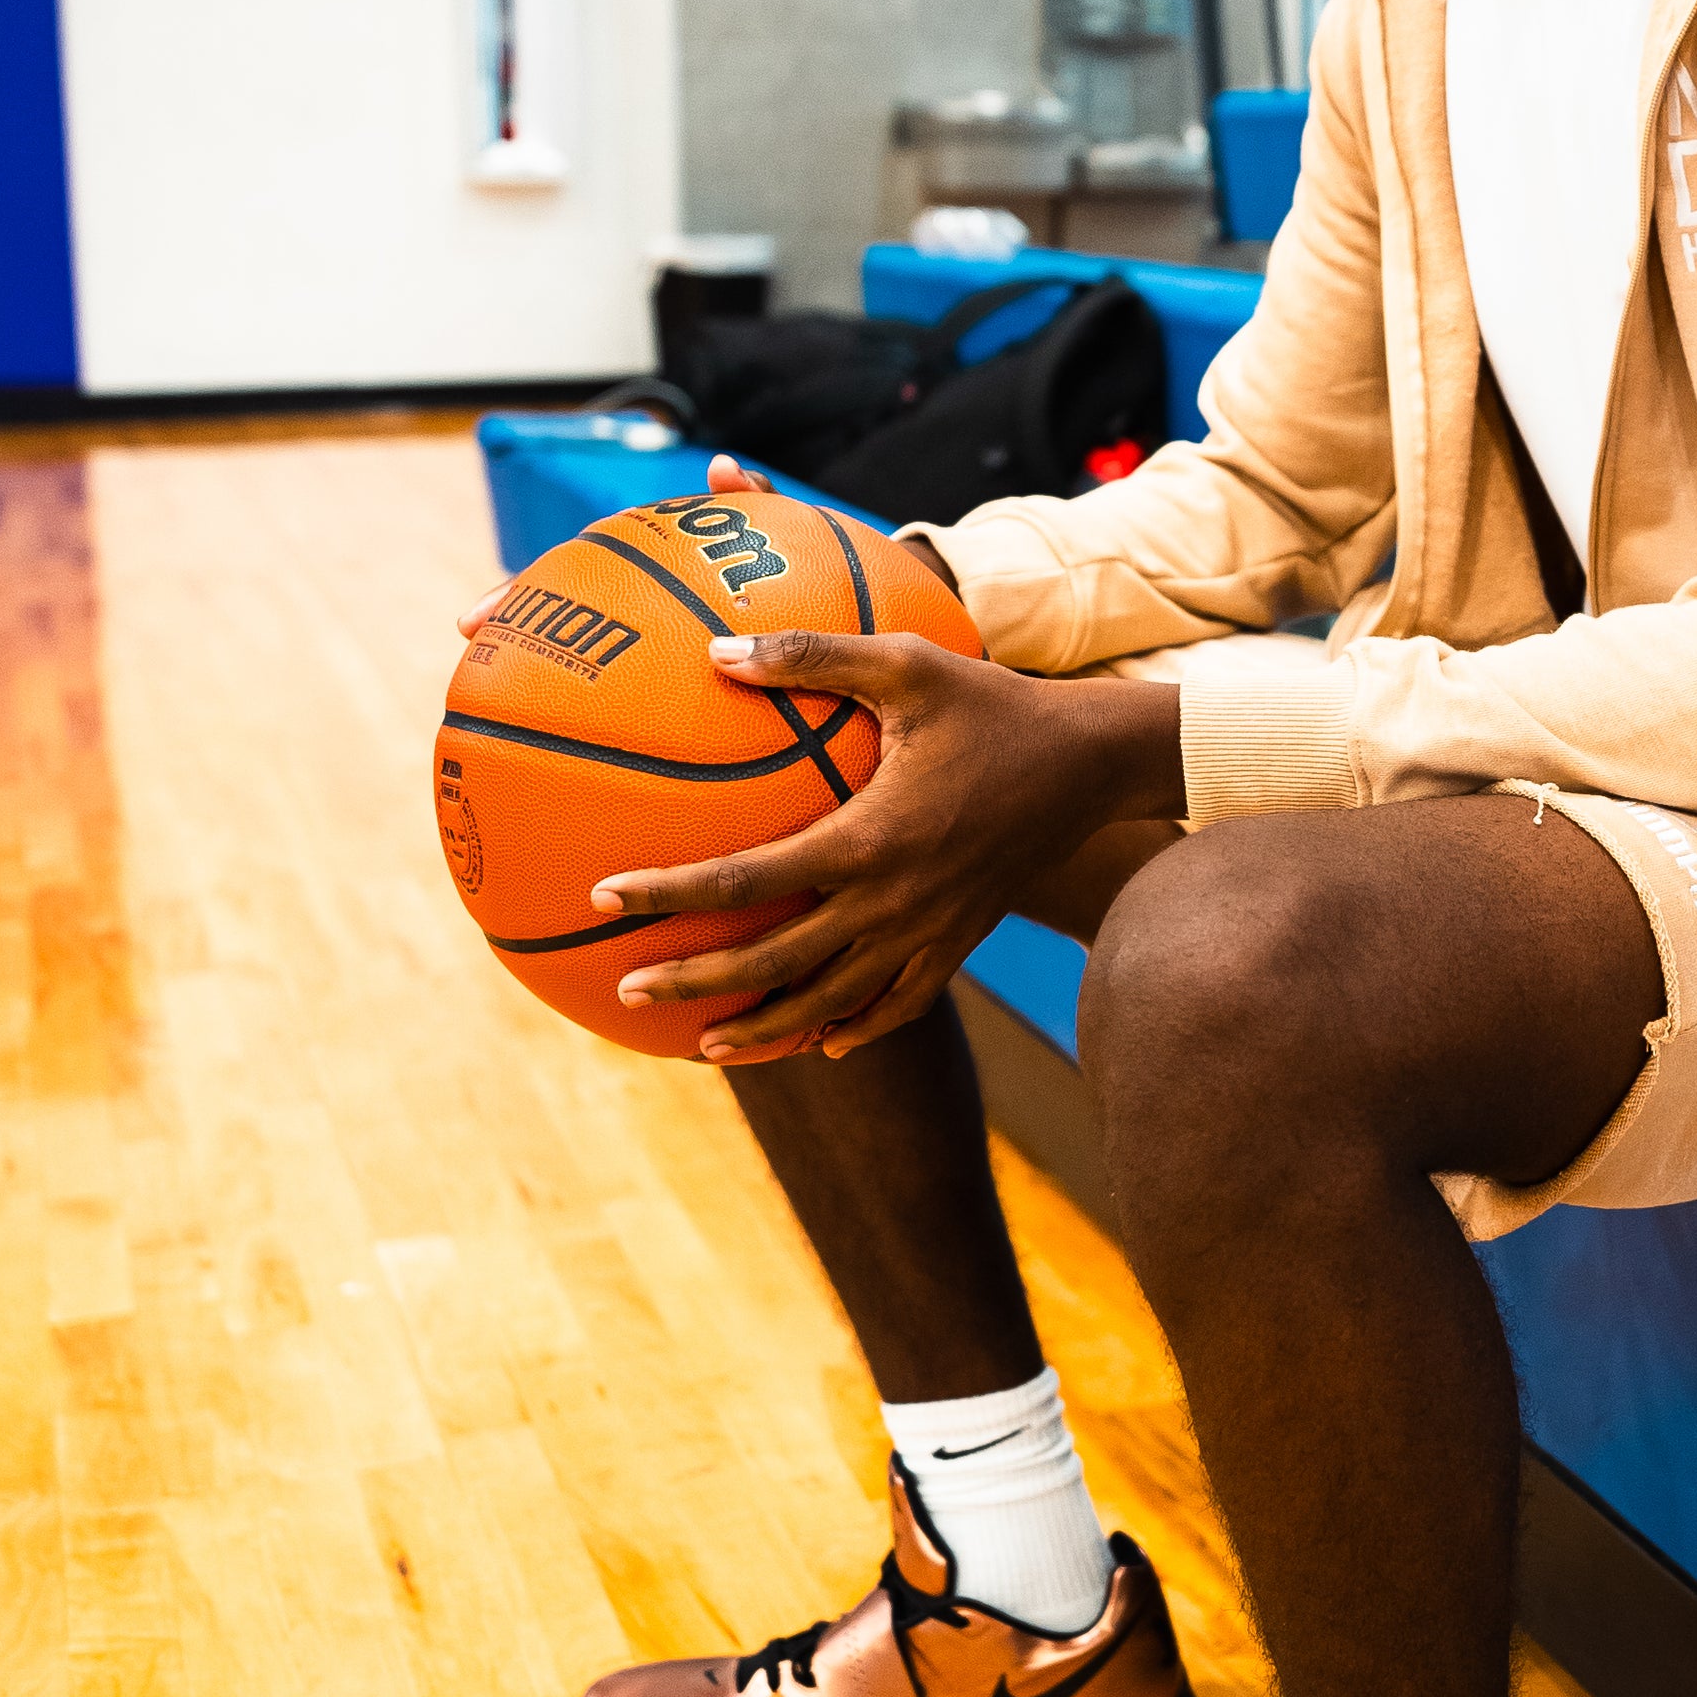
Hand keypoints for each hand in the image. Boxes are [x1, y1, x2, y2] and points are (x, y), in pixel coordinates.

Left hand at [595, 630, 1184, 1059]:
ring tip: (705, 1045)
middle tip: (627, 989)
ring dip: (764, 1028)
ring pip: (831, 1002)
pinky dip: (853, 1028)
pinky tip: (819, 1043)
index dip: (670, 892)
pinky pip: (899, 1004)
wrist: (1091, 765)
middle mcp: (892, 902)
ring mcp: (927, 933)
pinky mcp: (958, 943)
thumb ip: (812, 657)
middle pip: (775, 963)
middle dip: (696, 981)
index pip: (747, 880)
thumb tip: (716, 651)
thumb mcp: (907, 664)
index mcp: (867, 840)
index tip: (604, 896)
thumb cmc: (994, 703)